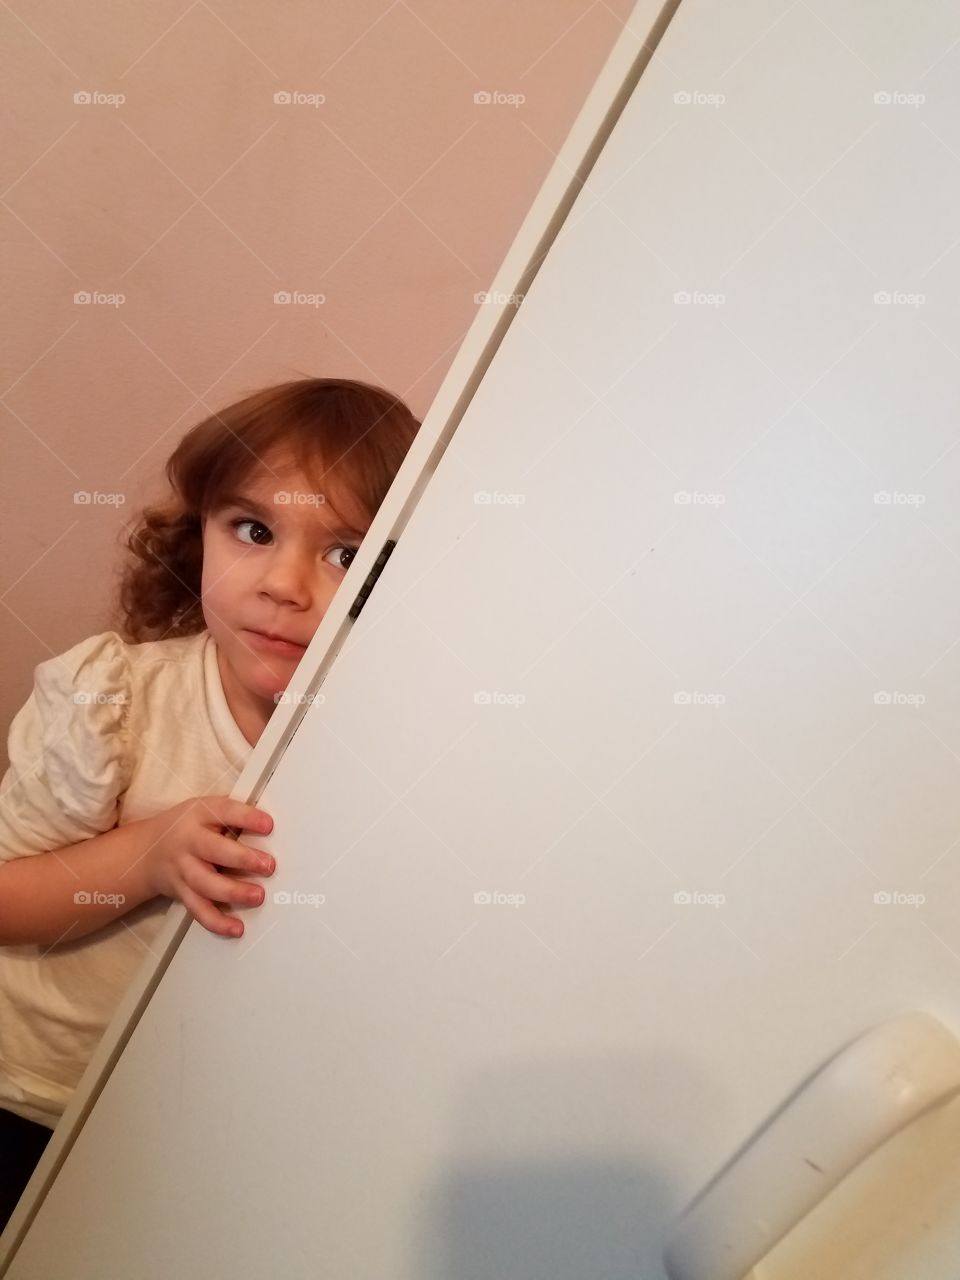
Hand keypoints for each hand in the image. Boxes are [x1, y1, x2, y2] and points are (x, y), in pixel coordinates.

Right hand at [141, 795, 275, 937]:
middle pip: (212, 849)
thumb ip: (233, 818)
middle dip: (242, 859)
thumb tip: (272, 829)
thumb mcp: (205, 812)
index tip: (269, 825)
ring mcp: (183, 869)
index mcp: (199, 814)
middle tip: (268, 866)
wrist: (146, 851)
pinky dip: (217, 921)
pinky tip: (236, 928)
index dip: (246, 818)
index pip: (224, 811)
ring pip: (205, 883)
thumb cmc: (188, 829)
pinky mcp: (182, 893)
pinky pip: (199, 909)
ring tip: (258, 896)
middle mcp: (189, 841)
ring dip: (233, 892)